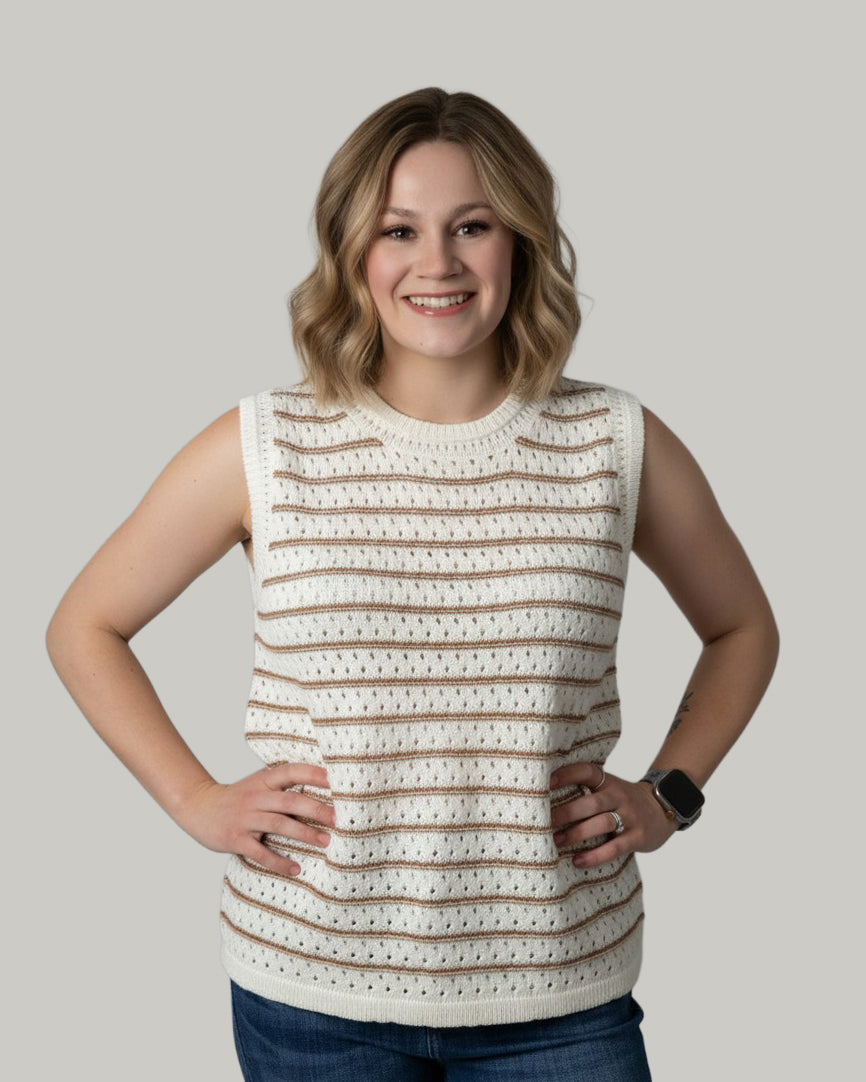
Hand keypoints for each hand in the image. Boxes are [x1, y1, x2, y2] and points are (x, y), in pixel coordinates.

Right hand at [175, 763, 333, 877]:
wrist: (198, 807)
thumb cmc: (237, 798)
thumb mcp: (257, 785)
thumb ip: (281, 787)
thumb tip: (320, 791)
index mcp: (263, 780)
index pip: (291, 771)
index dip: (313, 774)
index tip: (335, 780)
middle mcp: (255, 797)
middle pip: (290, 800)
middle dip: (316, 810)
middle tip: (338, 819)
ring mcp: (245, 818)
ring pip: (279, 824)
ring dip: (304, 834)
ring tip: (325, 842)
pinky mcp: (236, 839)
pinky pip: (260, 852)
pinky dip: (278, 861)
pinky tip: (295, 868)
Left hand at [549, 762, 677, 869]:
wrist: (663, 808)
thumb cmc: (623, 801)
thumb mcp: (609, 788)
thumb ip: (587, 791)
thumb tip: (545, 799)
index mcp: (608, 782)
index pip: (587, 772)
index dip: (567, 774)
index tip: (547, 782)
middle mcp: (619, 796)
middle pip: (591, 803)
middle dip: (567, 812)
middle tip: (544, 822)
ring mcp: (630, 816)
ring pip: (602, 824)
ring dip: (577, 834)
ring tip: (557, 842)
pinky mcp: (638, 837)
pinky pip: (614, 847)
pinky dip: (595, 855)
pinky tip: (578, 861)